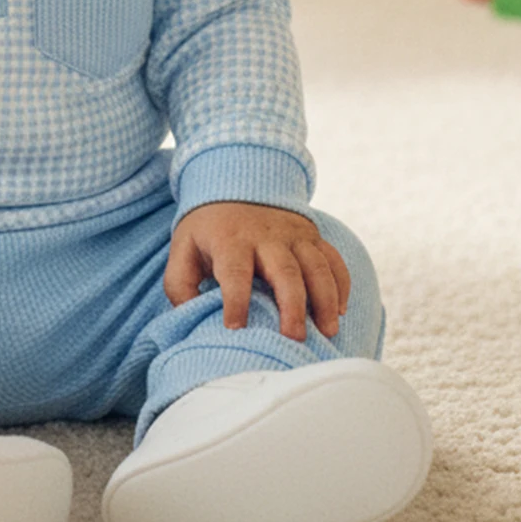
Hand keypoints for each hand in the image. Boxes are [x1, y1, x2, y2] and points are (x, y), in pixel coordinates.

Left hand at [165, 201, 350, 341]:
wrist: (236, 182)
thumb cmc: (208, 229)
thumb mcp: (183, 248)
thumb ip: (180, 284)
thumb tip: (188, 318)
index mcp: (230, 240)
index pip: (235, 271)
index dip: (235, 300)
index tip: (235, 329)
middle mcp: (266, 236)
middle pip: (285, 271)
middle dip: (292, 306)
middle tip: (295, 338)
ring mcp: (293, 235)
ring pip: (316, 266)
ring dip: (325, 299)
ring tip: (327, 331)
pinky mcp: (312, 236)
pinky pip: (333, 259)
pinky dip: (340, 284)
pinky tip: (340, 310)